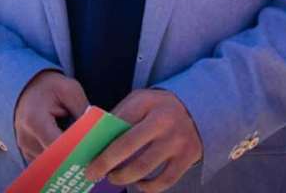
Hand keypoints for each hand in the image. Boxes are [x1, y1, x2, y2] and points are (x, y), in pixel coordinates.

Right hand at [13, 71, 87, 162]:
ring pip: (50, 166)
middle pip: (54, 161)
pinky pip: (45, 165)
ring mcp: (24, 149)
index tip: (93, 152)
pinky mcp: (27, 153)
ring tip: (85, 154)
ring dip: (66, 162)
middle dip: (74, 160)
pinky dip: (58, 162)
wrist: (27, 87)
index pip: (58, 147)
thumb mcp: (70, 90)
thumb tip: (96, 132)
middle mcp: (26, 139)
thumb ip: (83, 110)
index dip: (76, 152)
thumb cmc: (50, 87)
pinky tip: (72, 154)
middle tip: (94, 157)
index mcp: (35, 121)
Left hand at [85, 89, 202, 191]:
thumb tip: (97, 142)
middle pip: (127, 146)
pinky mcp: (188, 157)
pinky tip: (139, 184)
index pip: (117, 122)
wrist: (199, 109)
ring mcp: (177, 140)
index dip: (99, 141)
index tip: (86, 155)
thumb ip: (122, 116)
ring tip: (113, 177)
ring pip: (143, 167)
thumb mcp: (142, 101)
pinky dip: (147, 187)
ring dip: (123, 177)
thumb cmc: (160, 108)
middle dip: (105, 163)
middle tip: (91, 174)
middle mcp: (163, 120)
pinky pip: (163, 181)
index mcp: (148, 102)